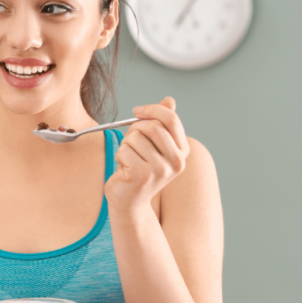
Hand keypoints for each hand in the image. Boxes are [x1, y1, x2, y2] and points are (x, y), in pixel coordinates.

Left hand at [104, 97, 190, 214]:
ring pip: (135, 137)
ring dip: (125, 145)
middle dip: (135, 128)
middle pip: (153, 126)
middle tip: (130, 141)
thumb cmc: (139, 169)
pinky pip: (124, 150)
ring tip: (129, 159)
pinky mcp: (142, 175)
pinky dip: (119, 155)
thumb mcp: (153, 145)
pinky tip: (124, 168)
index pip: (171, 119)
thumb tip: (170, 100)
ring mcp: (160, 170)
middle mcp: (176, 162)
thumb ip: (162, 123)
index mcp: (182, 151)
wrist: (129, 202)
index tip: (137, 111)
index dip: (152, 109)